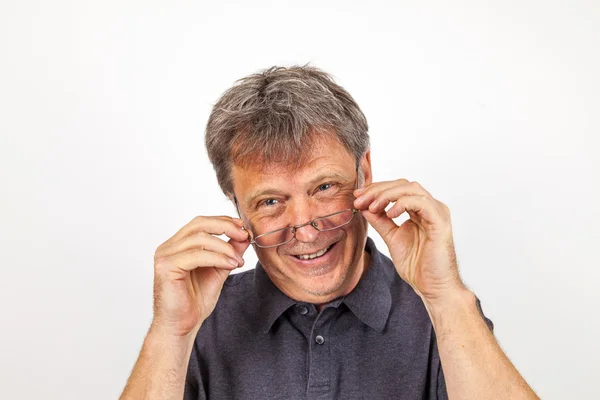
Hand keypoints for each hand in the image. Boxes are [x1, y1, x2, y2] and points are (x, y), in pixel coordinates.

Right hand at [151, 216, 249, 337]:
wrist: (181, 326)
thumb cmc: (194, 301)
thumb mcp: (219, 270)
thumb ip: (229, 251)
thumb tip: (245, 235)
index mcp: (178, 245)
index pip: (201, 222)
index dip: (223, 221)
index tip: (243, 228)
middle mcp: (169, 247)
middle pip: (199, 224)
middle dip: (225, 227)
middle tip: (244, 236)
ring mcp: (165, 255)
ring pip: (199, 239)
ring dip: (224, 247)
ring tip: (238, 260)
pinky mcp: (166, 267)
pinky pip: (195, 255)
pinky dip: (217, 258)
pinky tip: (230, 265)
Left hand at [353, 180, 463, 302]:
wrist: (432, 287)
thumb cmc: (417, 266)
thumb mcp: (391, 238)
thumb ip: (380, 221)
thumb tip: (364, 206)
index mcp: (419, 210)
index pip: (397, 189)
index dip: (376, 189)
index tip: (357, 197)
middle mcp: (429, 207)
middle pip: (402, 185)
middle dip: (378, 190)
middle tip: (359, 199)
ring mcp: (436, 212)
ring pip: (411, 189)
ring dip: (387, 194)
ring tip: (372, 206)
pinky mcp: (440, 221)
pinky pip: (422, 202)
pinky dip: (403, 203)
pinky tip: (390, 213)